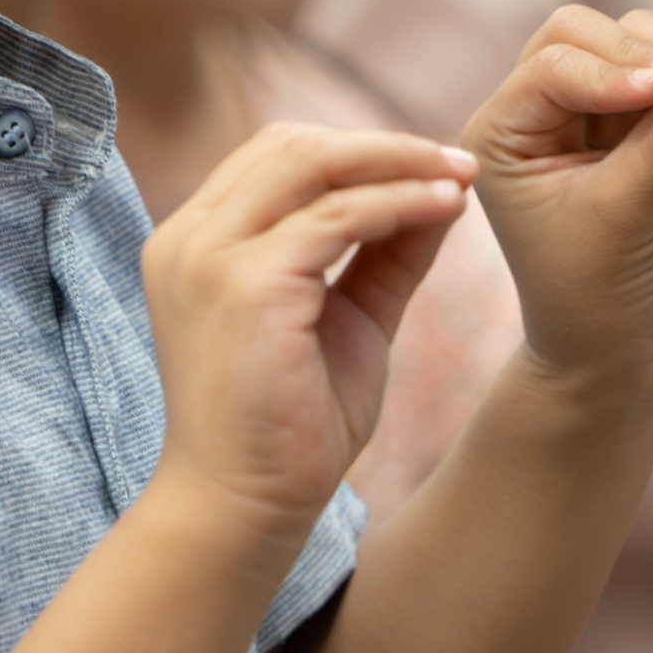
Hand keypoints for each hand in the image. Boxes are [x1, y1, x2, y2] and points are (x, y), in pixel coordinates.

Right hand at [140, 120, 476, 547]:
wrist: (245, 509)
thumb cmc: (290, 427)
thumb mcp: (346, 317)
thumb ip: (384, 252)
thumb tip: (443, 187)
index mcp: (198, 240)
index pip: (274, 155)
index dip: (356, 149)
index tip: (430, 164)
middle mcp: (189, 237)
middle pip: (290, 143)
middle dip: (382, 144)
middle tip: (458, 159)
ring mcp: (208, 256)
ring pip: (312, 164)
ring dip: (398, 162)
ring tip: (463, 175)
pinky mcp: (243, 285)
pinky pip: (335, 216)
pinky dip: (398, 202)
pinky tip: (446, 208)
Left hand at [464, 5, 652, 380]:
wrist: (635, 343)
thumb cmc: (606, 290)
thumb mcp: (630, 215)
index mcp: (506, 133)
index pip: (556, 63)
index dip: (615, 69)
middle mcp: (543, 112)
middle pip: (593, 33)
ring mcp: (599, 113)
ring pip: (644, 42)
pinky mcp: (651, 121)